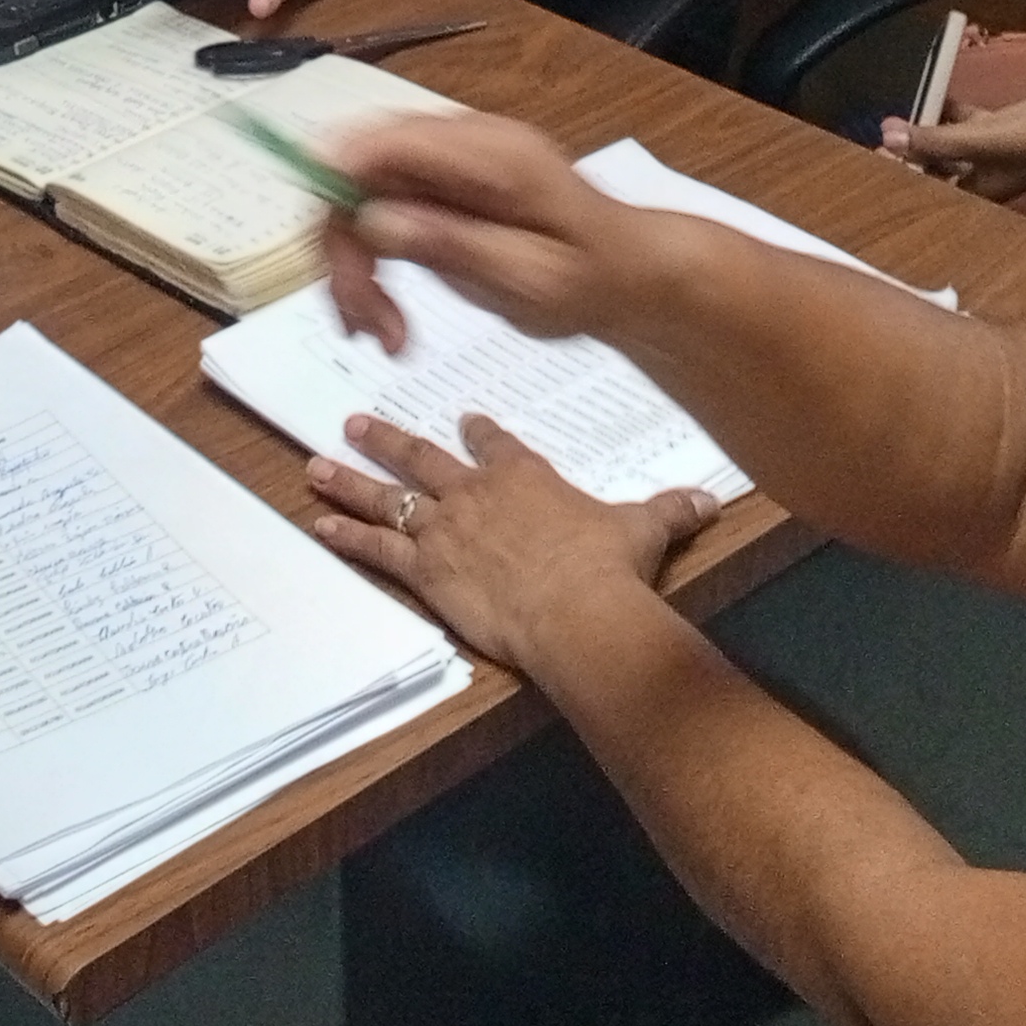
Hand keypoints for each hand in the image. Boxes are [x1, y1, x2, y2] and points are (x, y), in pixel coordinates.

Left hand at [305, 411, 717, 676]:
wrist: (576, 606)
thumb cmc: (609, 565)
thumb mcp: (646, 529)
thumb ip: (672, 510)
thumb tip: (711, 501)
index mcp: (524, 476)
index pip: (495, 443)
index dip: (478, 432)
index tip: (464, 419)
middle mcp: (476, 493)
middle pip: (423, 458)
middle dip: (388, 439)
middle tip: (356, 423)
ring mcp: (445, 529)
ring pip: (388, 497)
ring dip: (350, 481)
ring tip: (313, 465)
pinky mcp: (426, 569)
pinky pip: (378, 549)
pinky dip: (348, 537)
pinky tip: (320, 526)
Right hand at [321, 112, 643, 354]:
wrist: (628, 273)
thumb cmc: (592, 280)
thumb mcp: (529, 278)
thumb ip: (453, 244)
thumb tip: (371, 218)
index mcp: (492, 153)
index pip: (388, 140)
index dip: (336, 184)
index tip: (328, 257)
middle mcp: (463, 140)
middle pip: (359, 169)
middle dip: (346, 248)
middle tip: (364, 325)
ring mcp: (449, 159)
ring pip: (360, 195)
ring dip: (356, 266)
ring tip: (383, 334)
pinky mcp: (441, 182)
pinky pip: (380, 208)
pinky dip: (372, 261)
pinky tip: (387, 313)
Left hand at [879, 84, 1025, 201]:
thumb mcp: (982, 139)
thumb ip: (934, 140)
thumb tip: (887, 139)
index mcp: (982, 189)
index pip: (932, 187)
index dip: (904, 174)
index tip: (874, 155)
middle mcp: (989, 175)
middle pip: (941, 165)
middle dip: (914, 150)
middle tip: (884, 129)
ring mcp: (1001, 149)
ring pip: (957, 140)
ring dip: (934, 128)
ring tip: (905, 109)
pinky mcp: (1011, 124)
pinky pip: (975, 121)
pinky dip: (958, 113)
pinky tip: (943, 99)